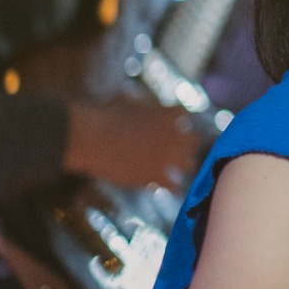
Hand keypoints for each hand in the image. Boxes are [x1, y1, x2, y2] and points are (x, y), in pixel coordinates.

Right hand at [64, 99, 201, 190]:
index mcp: (168, 114)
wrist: (94, 138)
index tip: (177, 121)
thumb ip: (141, 103)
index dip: (180, 118)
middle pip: (194, 140)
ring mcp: (167, 157)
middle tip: (184, 147)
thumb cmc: (105, 114)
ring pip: (188, 164)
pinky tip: (175, 189)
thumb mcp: (127, 99)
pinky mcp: (155, 176)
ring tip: (183, 168)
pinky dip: (174, 187)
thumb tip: (142, 101)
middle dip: (189, 142)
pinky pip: (174, 186)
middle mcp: (174, 135)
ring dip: (184, 164)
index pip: (184, 114)